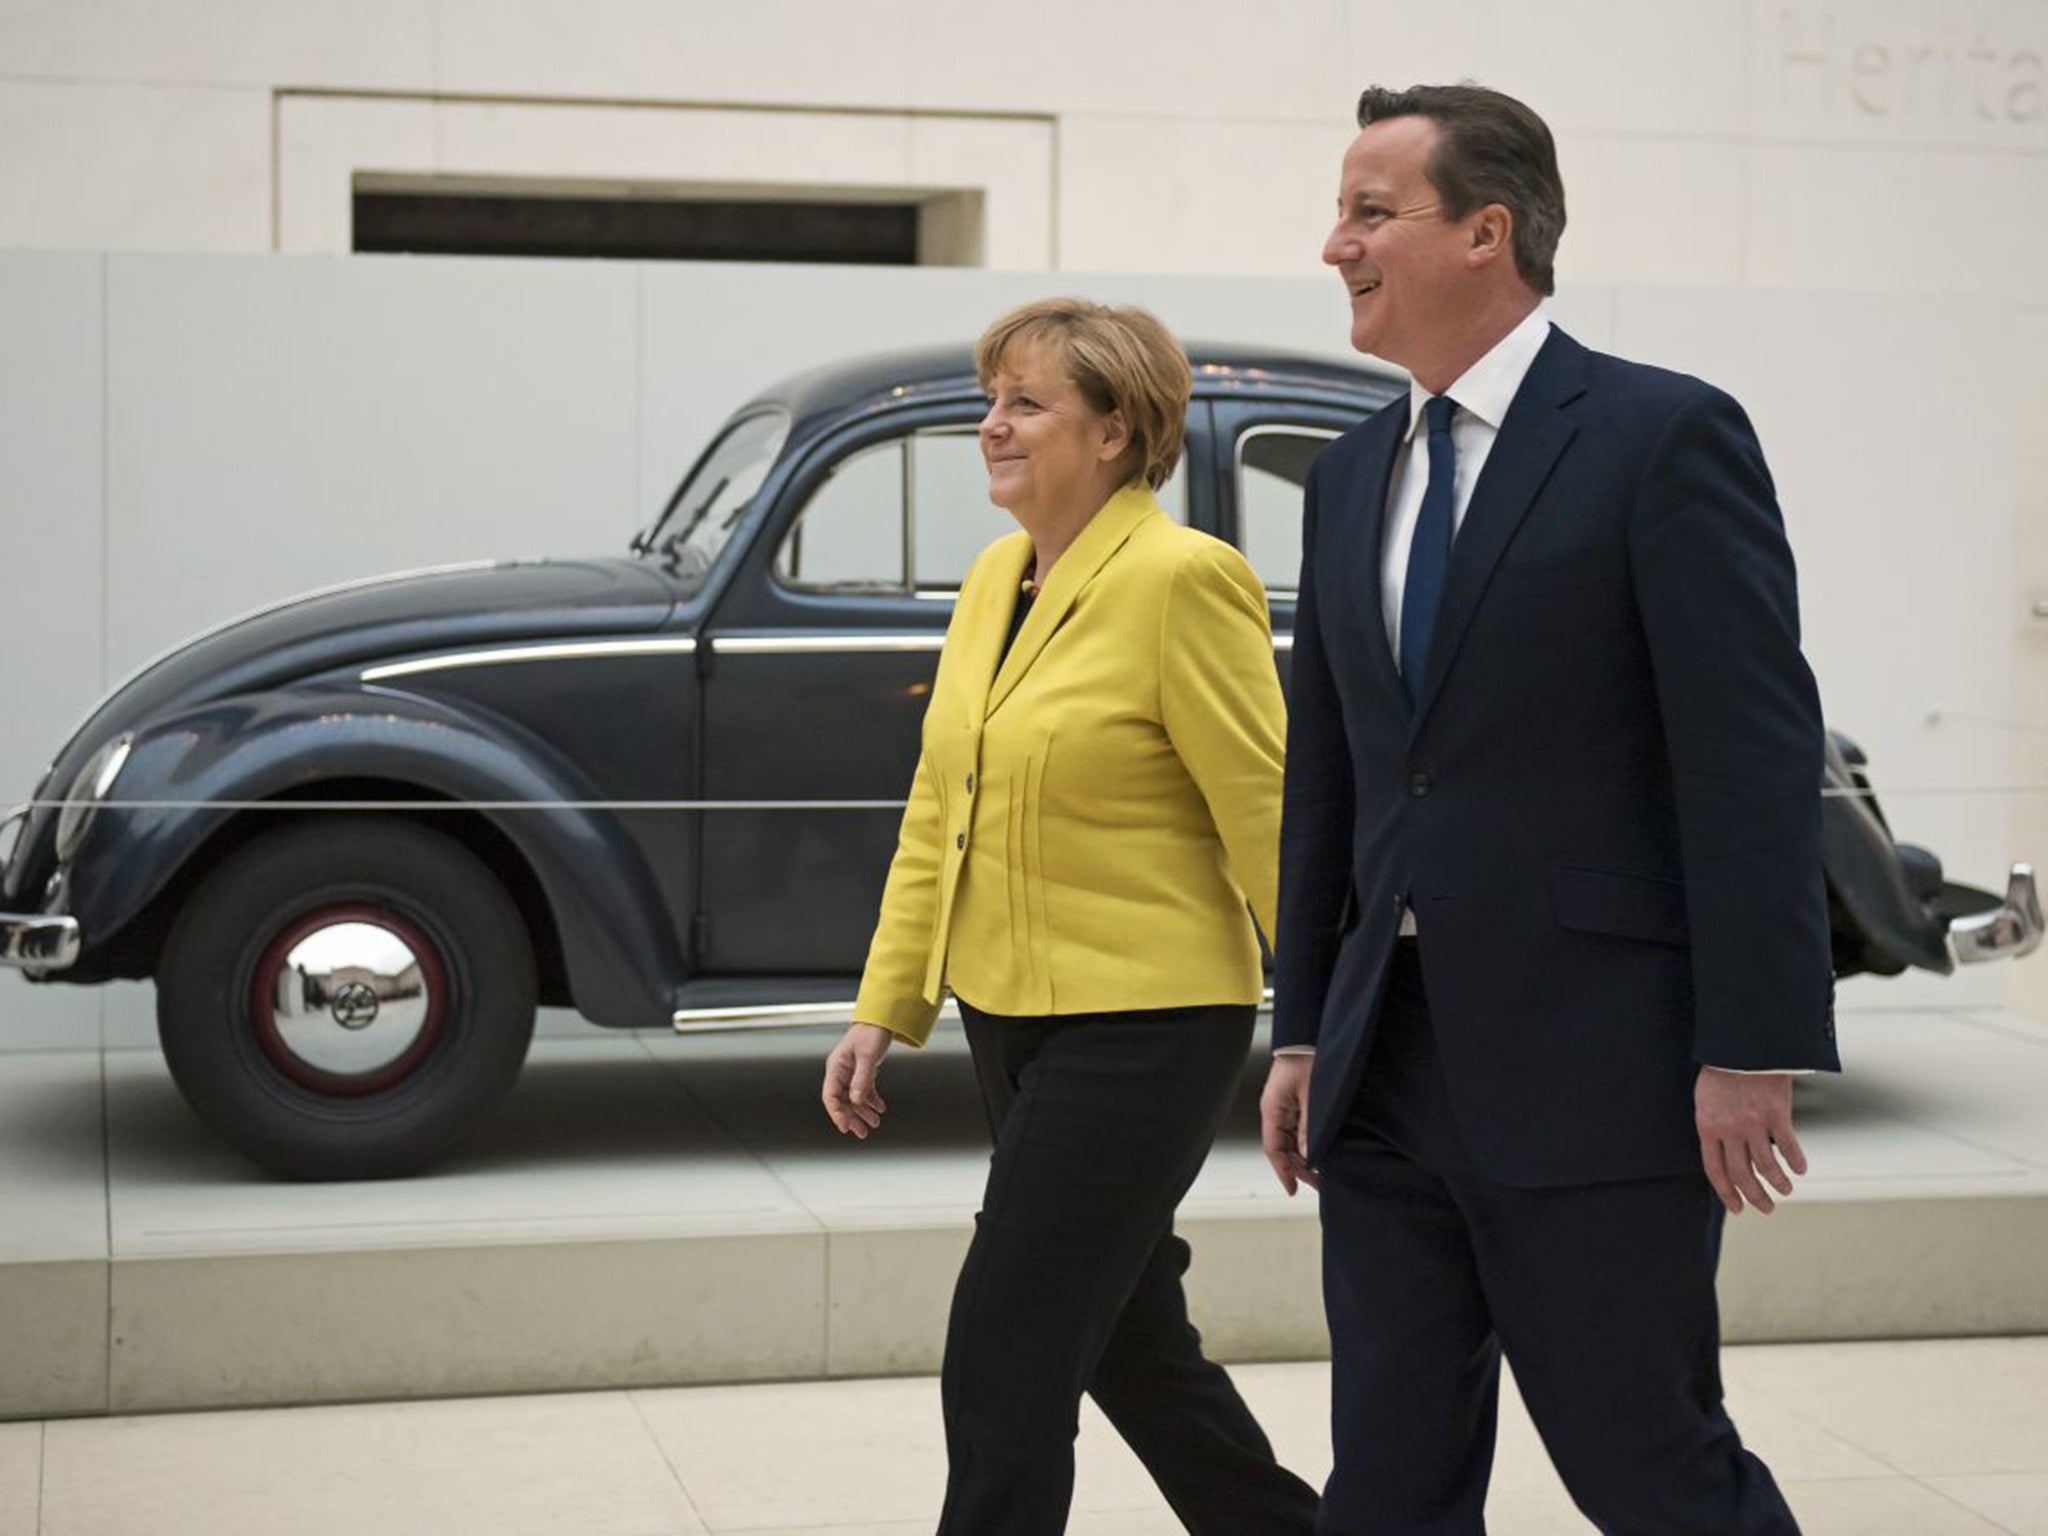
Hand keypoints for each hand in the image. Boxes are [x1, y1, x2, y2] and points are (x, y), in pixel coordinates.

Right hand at [822, 1023, 894, 1138]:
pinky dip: (871, 1101)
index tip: (845, 1127)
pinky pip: (864, 1091)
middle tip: (862, 1132)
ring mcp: (851, 1072)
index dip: (836, 1113)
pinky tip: (880, 1108)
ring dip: (863, 1112)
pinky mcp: (862, 1071)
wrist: (882, 1019)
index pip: (831, 1096)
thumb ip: (861, 1079)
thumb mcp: (867, 1057)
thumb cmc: (871, 1032)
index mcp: (836, 1067)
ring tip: (874, 1124)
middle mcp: (841, 1071)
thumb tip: (856, 1100)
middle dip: (852, 1117)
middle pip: (842, 1101)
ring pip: (853, 1098)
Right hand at [1259, 1055, 1319, 1194]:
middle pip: (1282, 1149)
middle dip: (1298, 1169)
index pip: (1274, 1148)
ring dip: (1304, 1158)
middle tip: (1319, 1184)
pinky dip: (1306, 1145)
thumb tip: (1308, 1154)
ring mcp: (1283, 1110)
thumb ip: (1309, 1126)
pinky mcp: (1293, 1106)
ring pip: (1290, 1143)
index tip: (1292, 1189)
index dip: (1283, 1171)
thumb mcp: (1311, 1096)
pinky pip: (1296, 1132)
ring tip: (1322, 1173)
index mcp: (1272, 1110)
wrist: (1305, 1038)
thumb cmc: (1305, 1059)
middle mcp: (1275, 1113)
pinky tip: (1319, 1153)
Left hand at [1694, 1067, 1805, 1214]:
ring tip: (1785, 1191)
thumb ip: (1714, 1125)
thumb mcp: (1705, 1099)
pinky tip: (1800, 1169)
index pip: (1715, 1170)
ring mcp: (1753, 1124)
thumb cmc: (1721, 1069)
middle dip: (1755, 1197)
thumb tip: (1724, 1149)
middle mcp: (1729, 1130)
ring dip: (1778, 1184)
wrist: (1740, 1044)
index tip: (1737, 1207)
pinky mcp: (1776, 1114)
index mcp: (1707, 1127)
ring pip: (1767, 1167)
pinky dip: (1795, 1161)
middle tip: (1766, 1208)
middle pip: (1742, 1175)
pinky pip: (1788, 1147)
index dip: (1726, 1193)